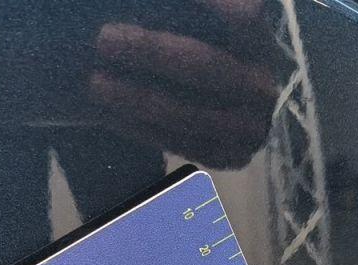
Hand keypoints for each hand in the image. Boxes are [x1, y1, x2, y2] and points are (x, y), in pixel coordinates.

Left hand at [90, 0, 276, 169]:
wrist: (220, 100)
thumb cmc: (199, 47)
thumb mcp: (205, 26)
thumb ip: (211, 10)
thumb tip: (239, 10)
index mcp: (262, 44)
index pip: (242, 20)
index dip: (202, 19)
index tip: (154, 17)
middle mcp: (263, 89)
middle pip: (205, 67)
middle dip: (152, 52)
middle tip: (103, 39)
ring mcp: (249, 129)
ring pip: (186, 114)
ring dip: (136, 100)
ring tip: (94, 83)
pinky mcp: (228, 156)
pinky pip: (178, 145)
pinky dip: (140, 129)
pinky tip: (106, 114)